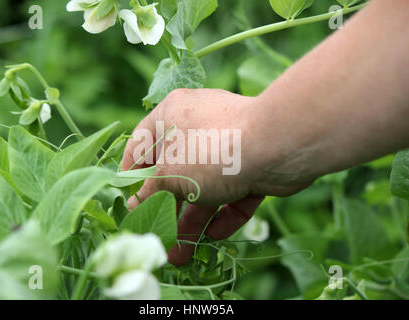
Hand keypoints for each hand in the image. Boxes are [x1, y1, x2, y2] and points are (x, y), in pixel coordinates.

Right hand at [121, 88, 311, 264]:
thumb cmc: (210, 151)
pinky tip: (215, 235)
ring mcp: (226, 146)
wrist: (279, 145)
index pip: (140, 145)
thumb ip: (149, 193)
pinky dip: (223, 212)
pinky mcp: (251, 165)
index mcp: (170, 115)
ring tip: (180, 256)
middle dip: (167, 211)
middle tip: (160, 238)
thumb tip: (135, 206)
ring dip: (192, 221)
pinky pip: (232, 191)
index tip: (128, 205)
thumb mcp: (169, 175)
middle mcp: (197, 127)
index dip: (131, 177)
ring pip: (204, 187)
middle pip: (175, 174)